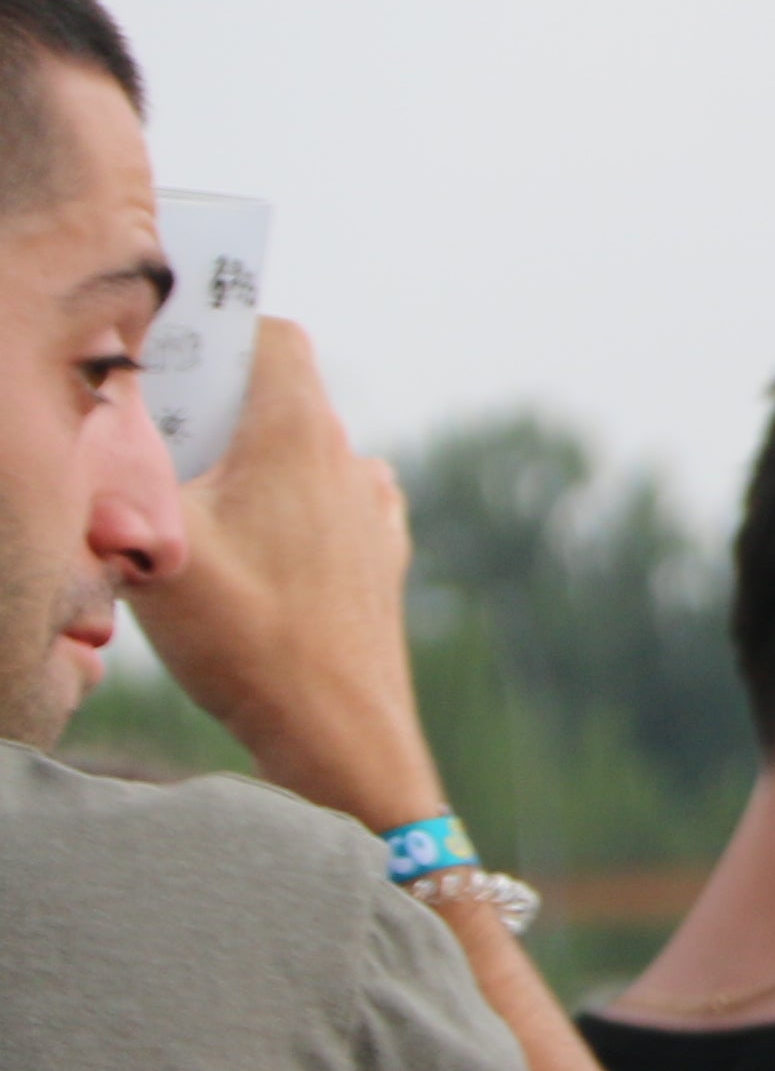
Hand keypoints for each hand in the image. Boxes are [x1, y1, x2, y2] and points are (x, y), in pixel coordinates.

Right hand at [125, 320, 441, 832]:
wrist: (341, 739)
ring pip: (293, 453)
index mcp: (301, 434)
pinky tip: (238, 551)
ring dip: (239, 463)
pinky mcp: (375, 560)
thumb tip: (103, 408)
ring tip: (187, 506)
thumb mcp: (154, 541)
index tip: (159, 356)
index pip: (266, 332)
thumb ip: (125, 463)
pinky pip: (317, 505)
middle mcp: (349, 462)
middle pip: (272, 394)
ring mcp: (370, 512)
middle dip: (207, 406)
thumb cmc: (252, 643)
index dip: (211, 330)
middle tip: (149, 444)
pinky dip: (275, 509)